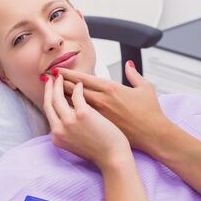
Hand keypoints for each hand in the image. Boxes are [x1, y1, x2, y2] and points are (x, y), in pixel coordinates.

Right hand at [42, 73, 131, 170]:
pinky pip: (77, 95)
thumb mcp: (75, 144)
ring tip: (62, 77)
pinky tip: (80, 83)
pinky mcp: (83, 114)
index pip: (48, 113)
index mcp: (57, 136)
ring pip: (58, 97)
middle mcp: (59, 129)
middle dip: (49, 88)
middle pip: (49, 103)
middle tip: (51, 78)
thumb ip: (68, 132)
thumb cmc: (99, 151)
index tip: (49, 89)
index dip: (47, 98)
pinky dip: (78, 87)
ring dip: (60, 84)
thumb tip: (67, 117)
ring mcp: (69, 121)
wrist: (113, 158)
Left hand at [58, 62, 172, 154]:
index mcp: (110, 88)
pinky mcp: (98, 127)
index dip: (68, 74)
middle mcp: (101, 100)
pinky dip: (68, 113)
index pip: (83, 78)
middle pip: (73, 89)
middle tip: (48, 79)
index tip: (58, 70)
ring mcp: (98, 114)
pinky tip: (60, 111)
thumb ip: (134, 74)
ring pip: (73, 104)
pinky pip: (78, 118)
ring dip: (61, 97)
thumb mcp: (145, 88)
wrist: (152, 135)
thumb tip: (129, 64)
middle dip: (59, 83)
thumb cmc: (150, 113)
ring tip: (50, 92)